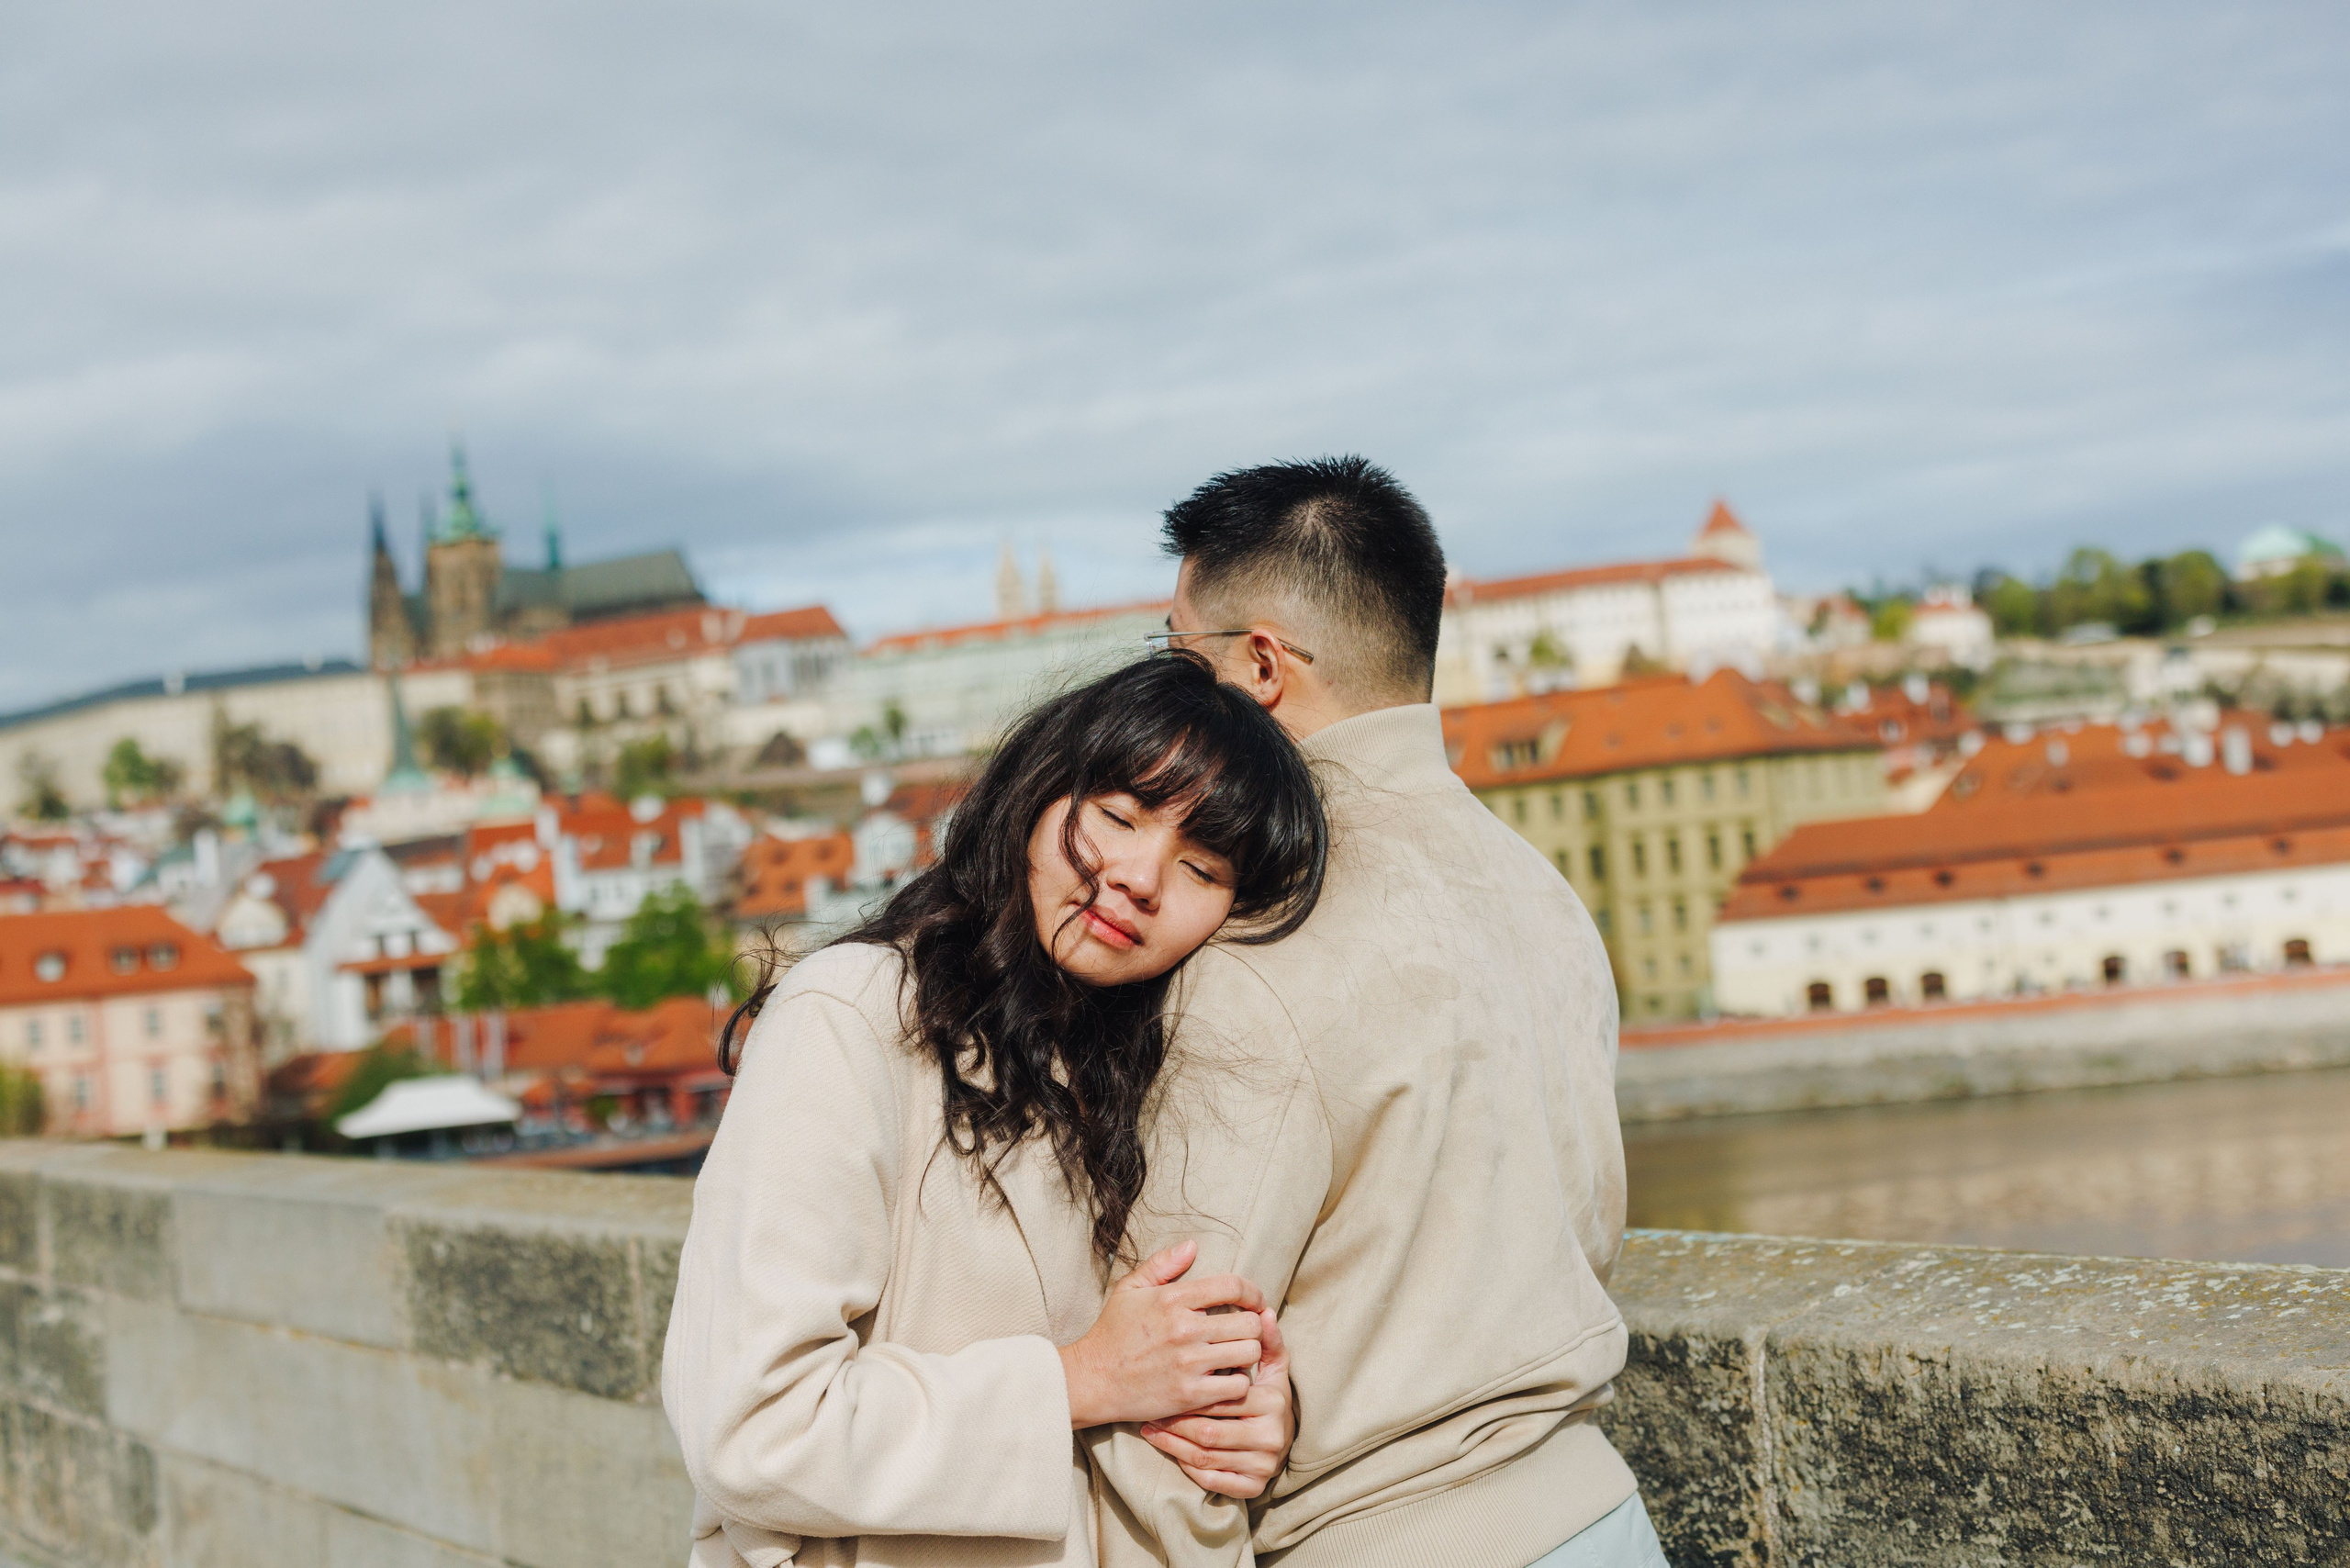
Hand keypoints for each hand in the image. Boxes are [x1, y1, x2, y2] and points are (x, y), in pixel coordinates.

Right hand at [1058, 1240, 1265, 1428]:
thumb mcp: (1129, 1289)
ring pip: (1249, 1353)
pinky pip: (1237, 1386)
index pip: (1232, 1286)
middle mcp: (1184, 1329)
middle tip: (1245, 1331)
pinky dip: (1238, 1383)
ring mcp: (1189, 1363)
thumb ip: (1161, 1264)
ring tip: (1237, 1354)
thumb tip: (1192, 1246)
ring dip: (1248, 1353)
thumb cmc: (1112, 1333)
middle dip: (1252, 1325)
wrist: (1092, 1380)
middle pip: (1249, 1322)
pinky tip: (1226, 1379)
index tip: (1254, 1301)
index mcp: (1173, 1299)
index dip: (1253, 1292)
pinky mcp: (1190, 1394)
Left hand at [1140, 1306, 1292, 1498]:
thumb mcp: (1272, 1366)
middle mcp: (1272, 1436)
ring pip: (1204, 1457)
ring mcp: (1262, 1465)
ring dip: (1172, 1443)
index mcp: (1273, 1402)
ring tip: (1150, 1427)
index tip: (1166, 1384)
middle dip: (1176, 1421)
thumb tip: (1263, 1311)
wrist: (1280, 1437)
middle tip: (1150, 1409)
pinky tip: (1167, 1448)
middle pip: (1209, 1431)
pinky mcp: (1251, 1487)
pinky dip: (1184, 1464)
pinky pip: (1209, 1478)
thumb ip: (1265, 1339)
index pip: (1223, 1398)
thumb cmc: (1267, 1395)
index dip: (1191, 1393)